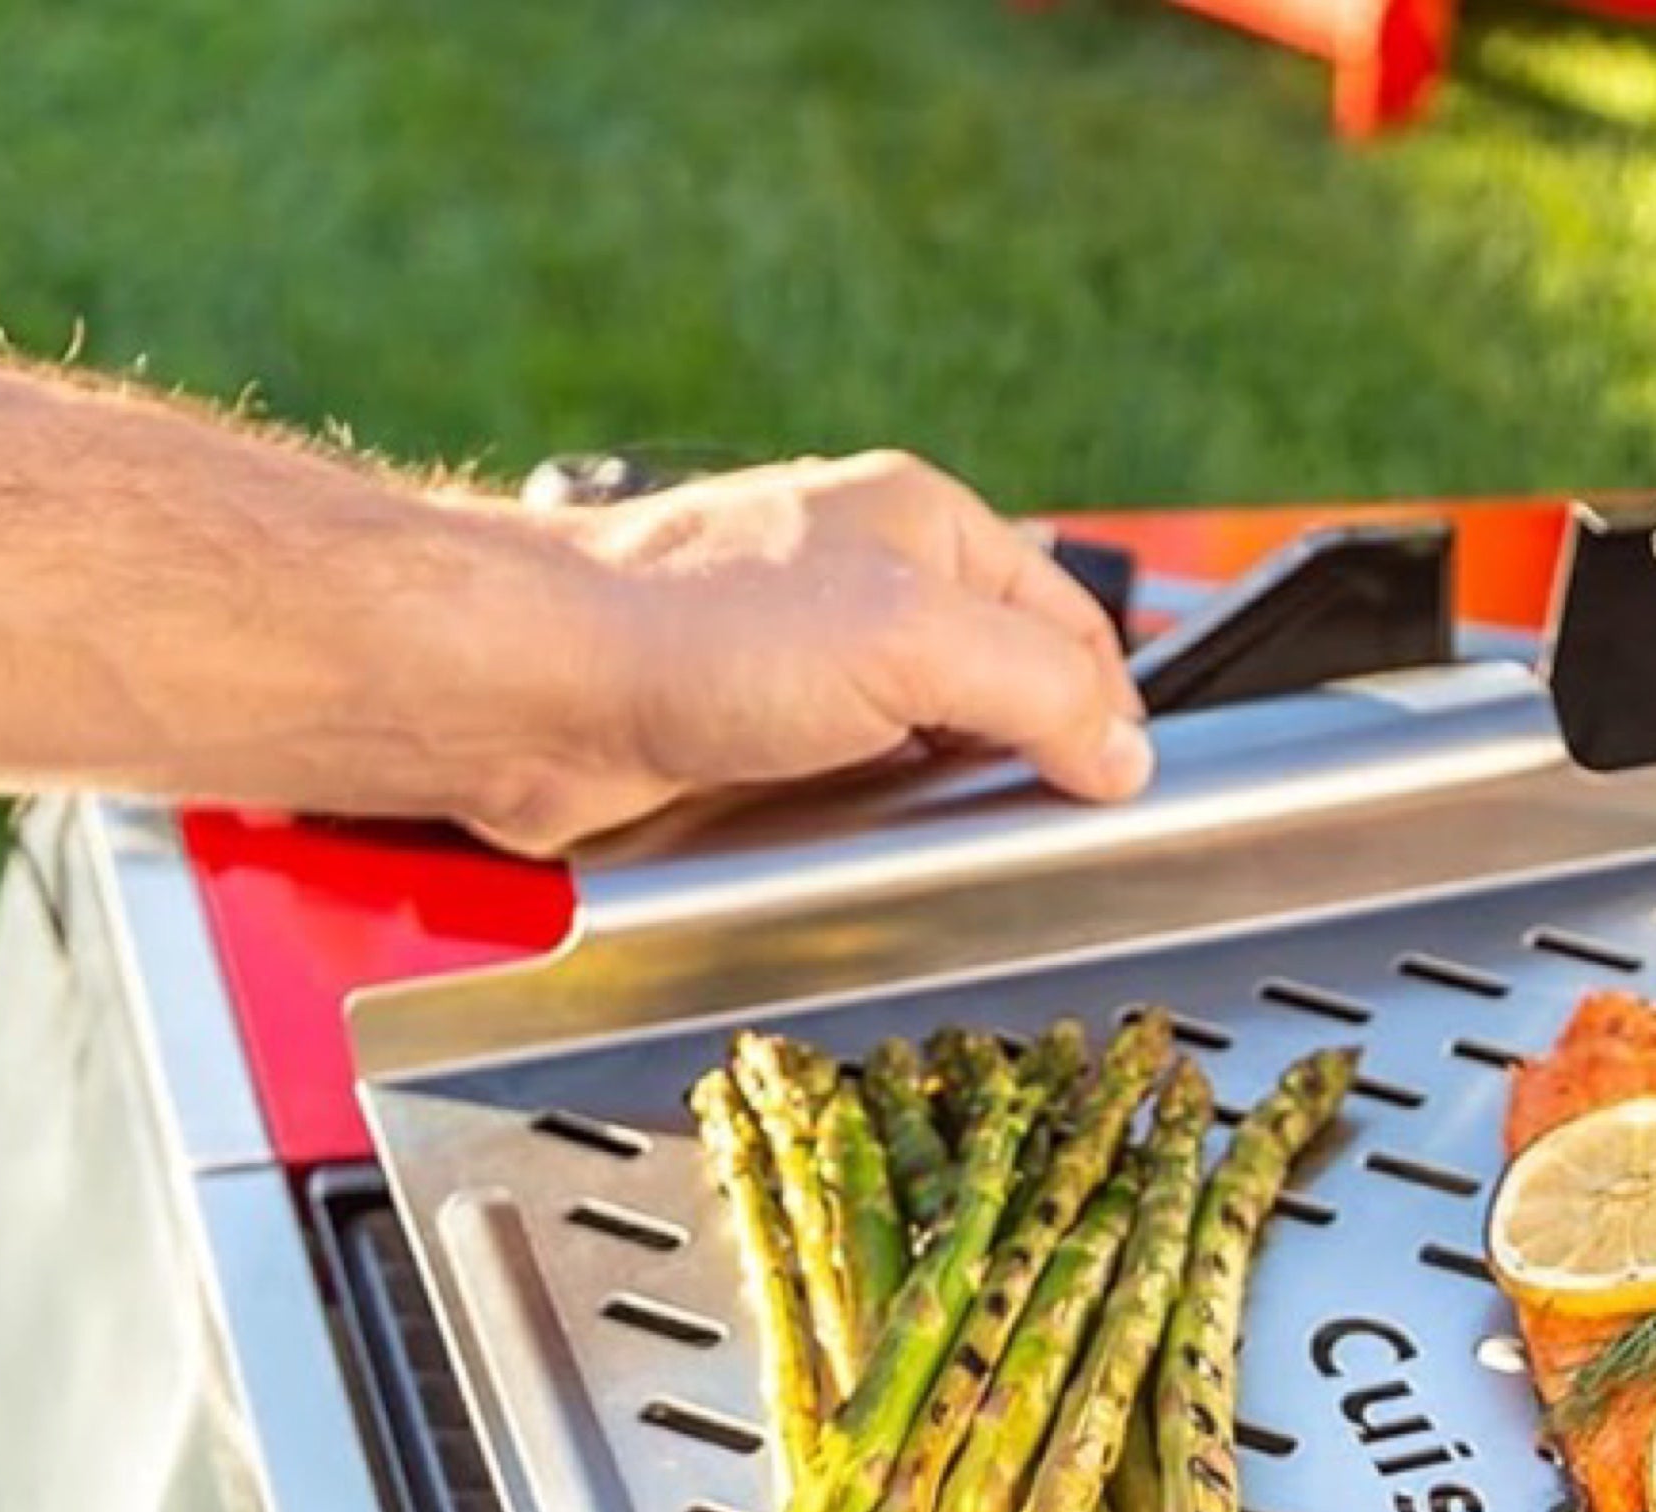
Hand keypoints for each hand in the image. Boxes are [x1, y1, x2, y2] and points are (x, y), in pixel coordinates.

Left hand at [502, 452, 1149, 850]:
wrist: (532, 692)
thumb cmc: (694, 630)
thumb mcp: (914, 641)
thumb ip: (1040, 691)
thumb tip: (1123, 754)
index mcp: (925, 524)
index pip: (1074, 624)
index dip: (1107, 711)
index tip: (1115, 791)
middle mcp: (871, 584)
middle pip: (1008, 689)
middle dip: (1023, 758)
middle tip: (1022, 821)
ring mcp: (813, 663)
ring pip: (932, 750)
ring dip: (940, 802)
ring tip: (926, 833)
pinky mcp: (759, 735)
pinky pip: (855, 792)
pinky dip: (870, 825)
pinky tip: (855, 842)